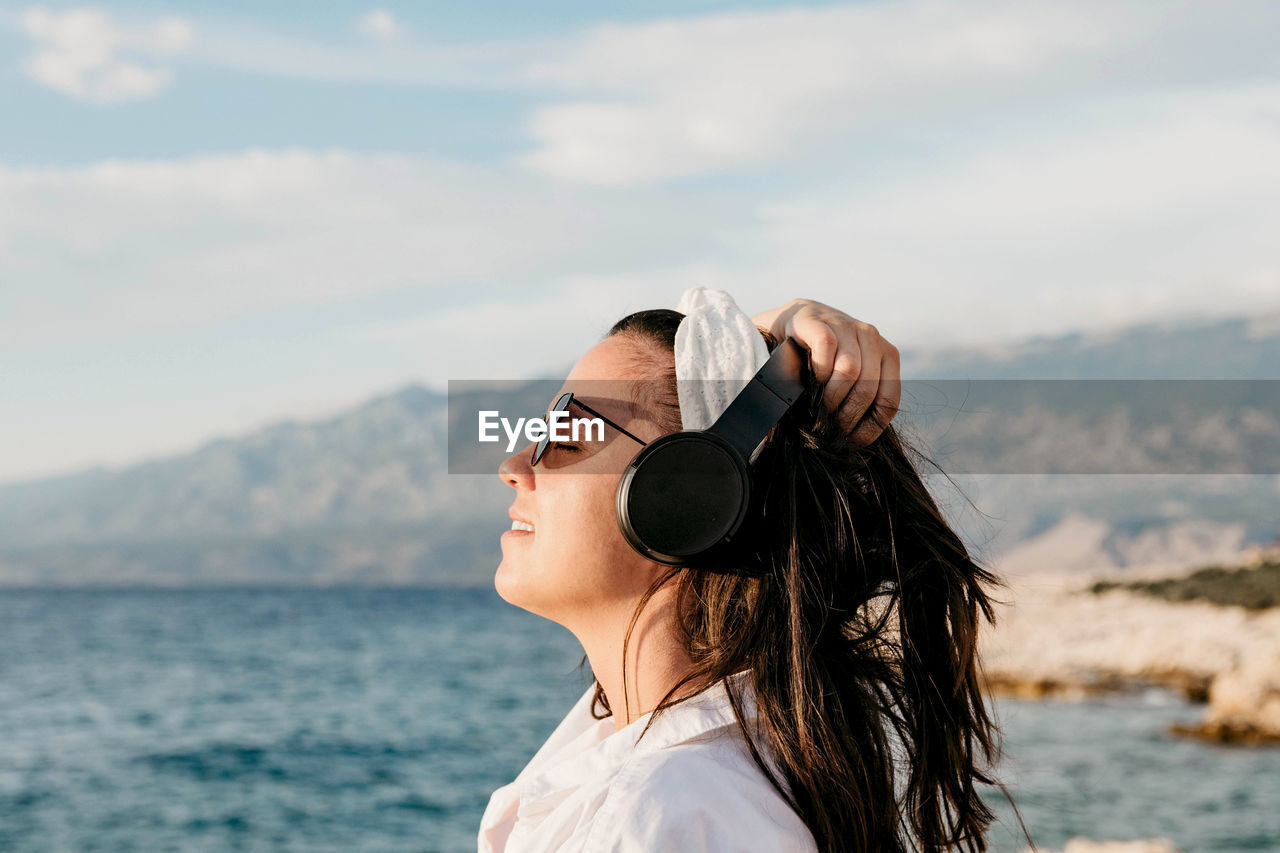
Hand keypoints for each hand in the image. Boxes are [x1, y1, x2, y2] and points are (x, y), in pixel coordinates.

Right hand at [752, 298, 900, 447]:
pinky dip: (819, 371)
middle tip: (830, 427)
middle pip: (868, 388)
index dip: (870, 427)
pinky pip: (826, 349)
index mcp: (887, 355)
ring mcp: (847, 326)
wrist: (799, 322)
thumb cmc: (826, 359)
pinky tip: (812, 378)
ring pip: (849, 370)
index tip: (850, 441)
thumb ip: (862, 399)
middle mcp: (872, 338)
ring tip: (820, 406)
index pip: (889, 401)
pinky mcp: (821, 322)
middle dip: (847, 415)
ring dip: (832, 396)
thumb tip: (856, 442)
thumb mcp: (850, 378)